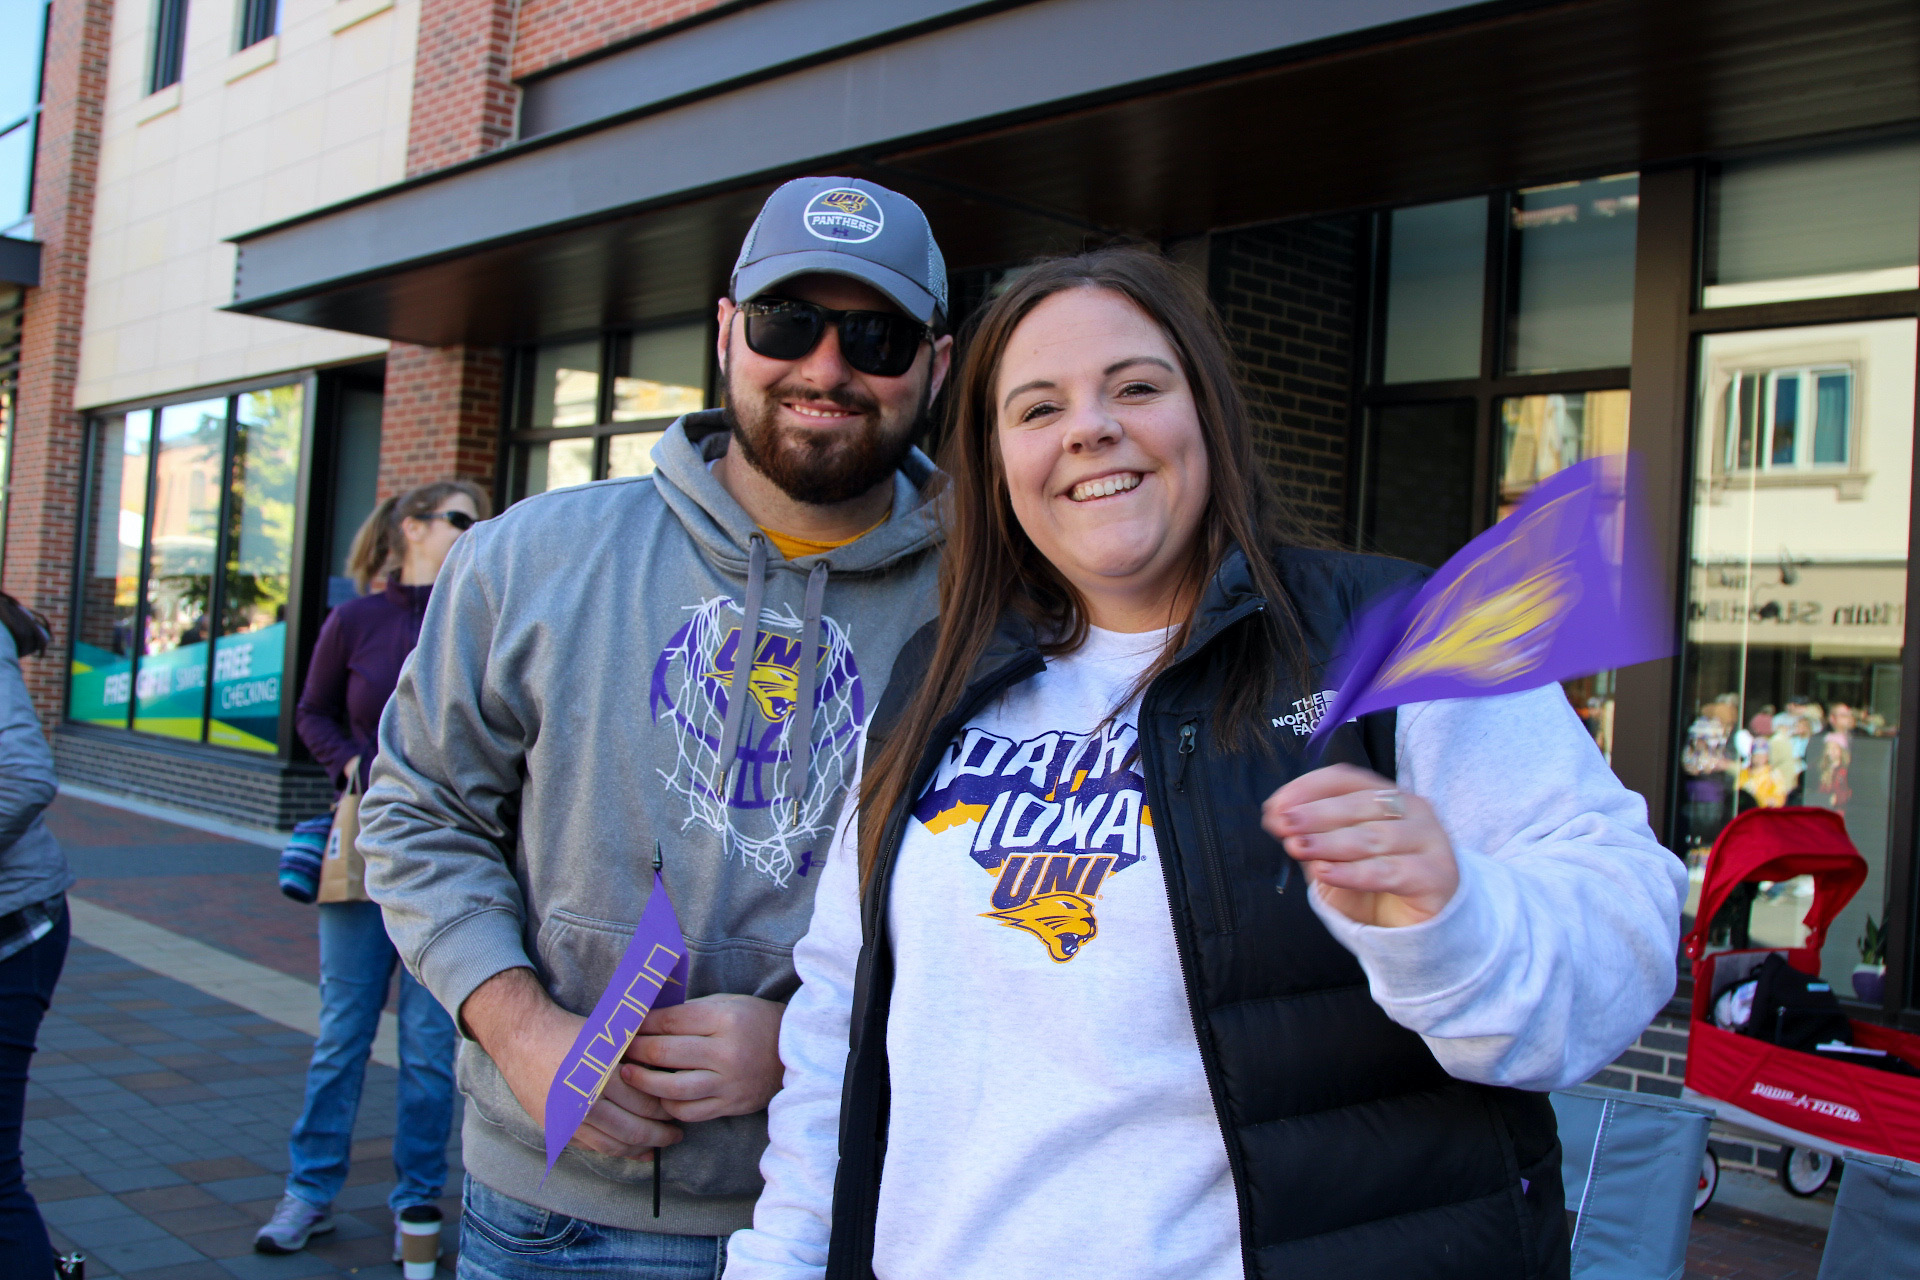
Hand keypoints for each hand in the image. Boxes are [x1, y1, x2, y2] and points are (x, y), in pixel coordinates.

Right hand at [462, 968, 681, 1159]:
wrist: (523, 1039)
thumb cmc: (570, 1033)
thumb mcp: (609, 1035)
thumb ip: (639, 1052)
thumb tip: (673, 1070)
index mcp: (602, 1076)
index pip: (645, 1103)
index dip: (666, 1109)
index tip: (677, 1109)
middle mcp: (584, 1103)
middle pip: (634, 1129)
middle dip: (660, 1134)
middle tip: (675, 1133)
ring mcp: (568, 1120)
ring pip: (615, 1145)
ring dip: (641, 1148)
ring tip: (658, 1144)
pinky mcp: (557, 1129)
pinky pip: (594, 1147)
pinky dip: (617, 1151)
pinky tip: (634, 1150)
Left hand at [621, 994, 785, 1121]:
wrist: (793, 1050)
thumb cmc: (752, 1021)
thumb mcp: (725, 1004)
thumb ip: (688, 1013)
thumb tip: (644, 1020)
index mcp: (725, 1019)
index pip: (669, 1022)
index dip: (642, 1024)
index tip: (625, 1026)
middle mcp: (726, 1052)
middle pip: (665, 1053)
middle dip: (635, 1051)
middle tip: (618, 1050)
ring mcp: (728, 1082)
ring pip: (672, 1088)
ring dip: (643, 1082)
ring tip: (629, 1075)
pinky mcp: (731, 1105)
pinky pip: (689, 1111)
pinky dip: (669, 1105)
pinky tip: (659, 1096)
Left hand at [1260, 763, 1458, 927]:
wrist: (1416, 928)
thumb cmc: (1374, 886)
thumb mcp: (1334, 859)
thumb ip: (1310, 837)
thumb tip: (1275, 815)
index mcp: (1385, 796)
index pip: (1344, 779)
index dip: (1308, 789)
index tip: (1276, 806)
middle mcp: (1412, 810)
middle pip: (1358, 805)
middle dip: (1315, 814)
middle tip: (1284, 824)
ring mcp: (1429, 839)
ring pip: (1373, 837)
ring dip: (1329, 841)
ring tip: (1297, 846)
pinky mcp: (1436, 875)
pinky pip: (1389, 871)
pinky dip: (1353, 872)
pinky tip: (1325, 872)